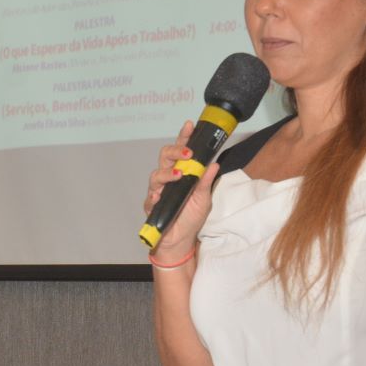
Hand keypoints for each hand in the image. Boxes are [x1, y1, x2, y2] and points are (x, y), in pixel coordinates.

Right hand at [144, 120, 220, 259]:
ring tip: (178, 176)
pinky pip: (150, 196)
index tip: (190, 125)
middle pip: (165, 157)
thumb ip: (206, 181)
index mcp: (182, 173)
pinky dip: (155, 195)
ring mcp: (158, 190)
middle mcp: (168, 178)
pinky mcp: (151, 204)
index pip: (182, 151)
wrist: (180, 240)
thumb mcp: (204, 198)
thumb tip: (214, 163)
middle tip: (188, 153)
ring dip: (167, 173)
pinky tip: (160, 196)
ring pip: (156, 174)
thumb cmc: (191, 217)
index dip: (184, 137)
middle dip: (175, 151)